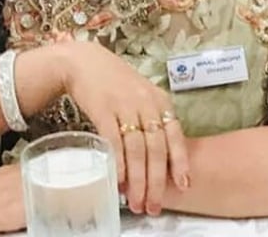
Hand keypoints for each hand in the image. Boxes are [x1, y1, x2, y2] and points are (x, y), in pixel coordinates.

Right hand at [60, 40, 188, 215]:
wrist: (83, 62)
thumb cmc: (114, 81)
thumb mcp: (141, 94)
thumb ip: (152, 119)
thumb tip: (160, 157)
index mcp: (159, 100)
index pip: (175, 135)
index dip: (180, 162)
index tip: (183, 185)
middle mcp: (146, 103)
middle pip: (157, 148)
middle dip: (156, 181)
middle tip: (153, 205)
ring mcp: (125, 105)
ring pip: (137, 149)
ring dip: (137, 180)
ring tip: (136, 201)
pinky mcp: (103, 109)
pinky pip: (114, 141)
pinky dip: (118, 163)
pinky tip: (119, 181)